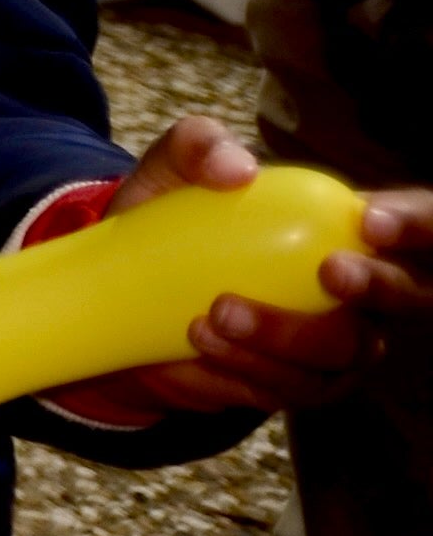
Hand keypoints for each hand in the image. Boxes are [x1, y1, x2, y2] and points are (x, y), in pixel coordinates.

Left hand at [54, 119, 428, 415]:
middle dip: (378, 286)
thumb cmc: (174, 219)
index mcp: (346, 226)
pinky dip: (242, 370)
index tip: (372, 221)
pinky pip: (289, 388)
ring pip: (343, 352)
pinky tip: (196, 347)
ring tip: (216, 314)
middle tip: (331, 273)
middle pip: (406, 296)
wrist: (131, 291)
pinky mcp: (301, 386)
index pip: (416, 221)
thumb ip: (199, 146)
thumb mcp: (172, 170)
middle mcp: (363, 290)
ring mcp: (339, 345)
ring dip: (285, 337)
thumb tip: (237, 169)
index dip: (416, 223)